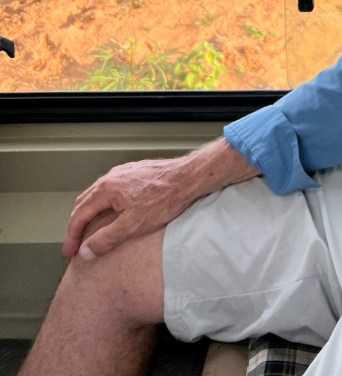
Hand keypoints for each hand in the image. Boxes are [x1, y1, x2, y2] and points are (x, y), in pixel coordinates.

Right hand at [62, 138, 258, 260]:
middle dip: (77, 225)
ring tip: (90, 233)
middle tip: (75, 244)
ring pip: (98, 195)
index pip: (79, 214)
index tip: (69, 252)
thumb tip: (86, 251)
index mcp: (106, 188)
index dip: (72, 236)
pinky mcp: (136, 173)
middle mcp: (112, 177)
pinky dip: (104, 206)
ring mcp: (124, 173)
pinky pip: (112, 191)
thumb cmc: (165, 199)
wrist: (189, 178)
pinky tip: (112, 216)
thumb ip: (106, 239)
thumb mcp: (133, 226)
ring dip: (90, 214)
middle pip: (85, 203)